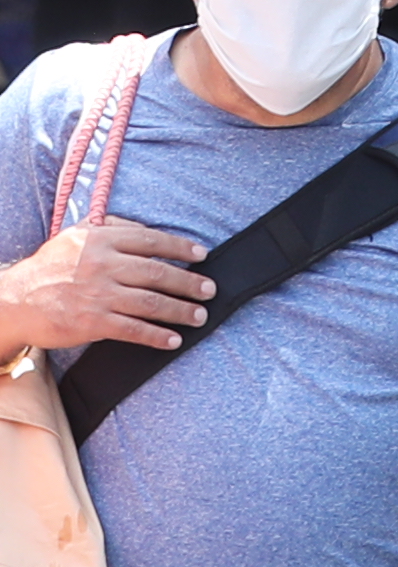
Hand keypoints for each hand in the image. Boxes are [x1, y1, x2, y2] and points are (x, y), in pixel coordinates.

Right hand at [0, 213, 206, 358]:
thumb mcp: (75, 237)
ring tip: (200, 315)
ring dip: (181, 310)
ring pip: (152, 302)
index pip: (151, 240)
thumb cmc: (50, 267)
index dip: (181, 248)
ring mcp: (98, 294)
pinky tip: (174, 339)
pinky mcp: (92, 321)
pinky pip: (134, 329)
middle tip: (210, 290)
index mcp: (100, 240)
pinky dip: (158, 335)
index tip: (202, 256)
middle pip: (159, 273)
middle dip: (190, 283)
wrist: (15, 300)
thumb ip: (110, 228)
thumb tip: (145, 228)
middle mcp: (102, 264)